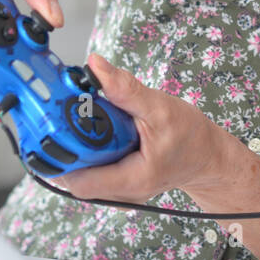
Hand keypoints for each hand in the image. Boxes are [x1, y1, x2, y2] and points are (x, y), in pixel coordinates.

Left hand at [55, 54, 238, 202]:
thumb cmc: (190, 136)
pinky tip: (88, 131)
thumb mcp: (161, 107)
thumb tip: (96, 66)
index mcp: (132, 180)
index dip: (61, 158)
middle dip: (64, 147)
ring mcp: (119, 191)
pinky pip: (91, 171)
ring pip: (81, 174)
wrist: (207, 156)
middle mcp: (122, 192)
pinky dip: (85, 151)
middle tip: (60, 116)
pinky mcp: (117, 183)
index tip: (52, 128)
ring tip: (74, 121)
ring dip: (73, 148)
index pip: (80, 181)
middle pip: (75, 177)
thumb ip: (126, 90)